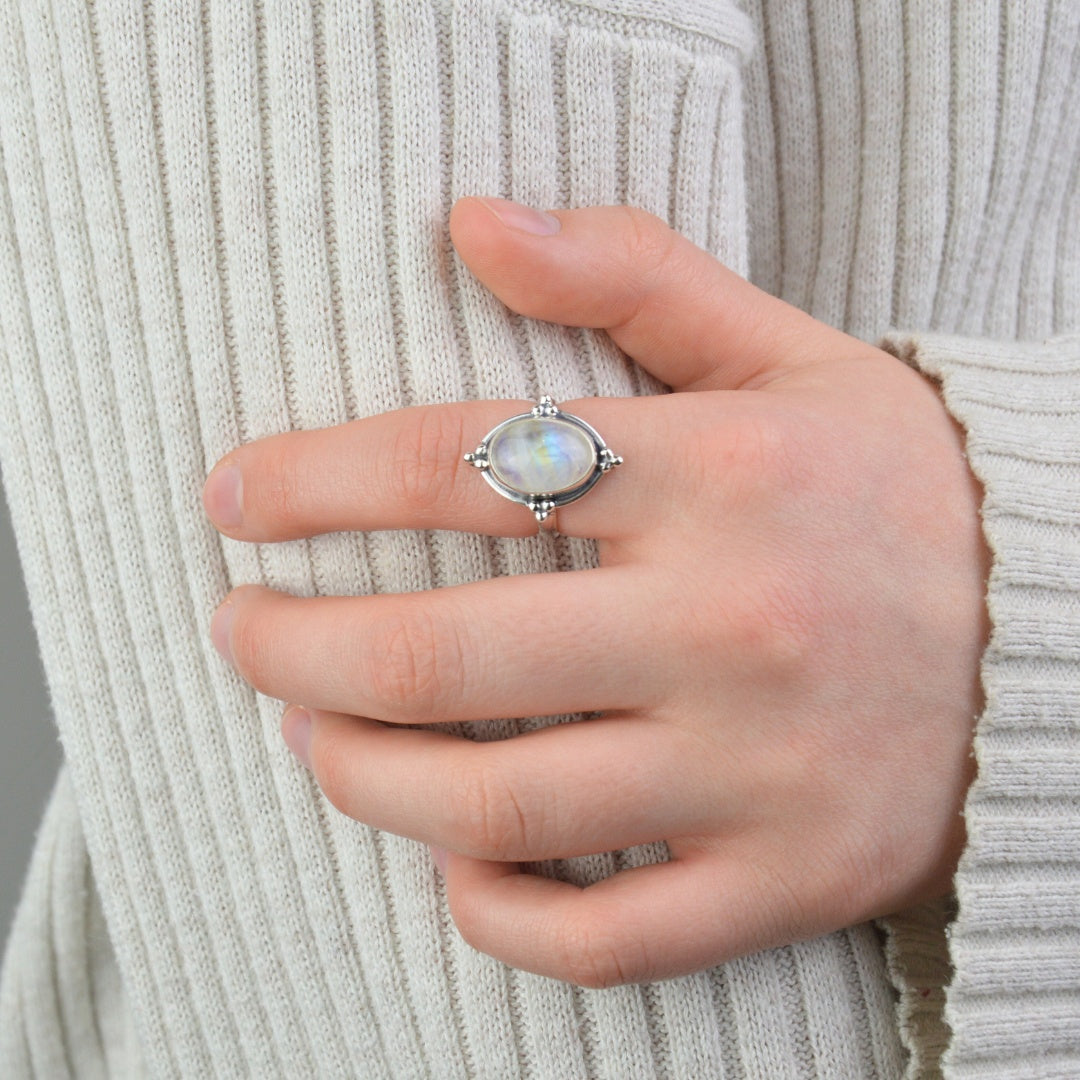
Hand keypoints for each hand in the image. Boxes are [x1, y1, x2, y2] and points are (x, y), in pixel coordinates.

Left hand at [202, 198, 988, 987]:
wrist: (1059, 634)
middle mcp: (732, 625)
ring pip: (499, 809)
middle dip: (292, 648)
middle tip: (239, 630)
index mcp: (721, 475)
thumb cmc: (892, 490)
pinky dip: (496, 916)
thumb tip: (473, 218)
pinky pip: (604, 937)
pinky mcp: (784, 879)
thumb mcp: (787, 354)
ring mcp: (758, 772)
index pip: (458, 465)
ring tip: (311, 737)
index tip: (232, 498)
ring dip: (359, 777)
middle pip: (442, 657)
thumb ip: (632, 275)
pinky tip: (450, 868)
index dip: (310, 481)